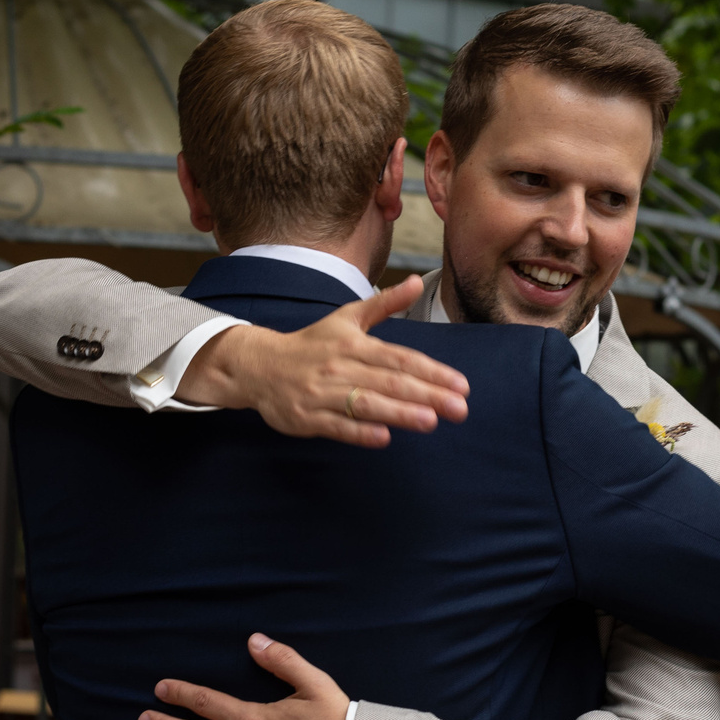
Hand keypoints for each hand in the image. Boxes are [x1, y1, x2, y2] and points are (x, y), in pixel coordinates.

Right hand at [178, 275, 468, 446]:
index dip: (431, 371)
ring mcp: (322, 393)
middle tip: (460, 408)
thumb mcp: (346, 317)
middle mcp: (340, 366)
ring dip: (399, 413)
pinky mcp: (306, 417)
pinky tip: (383, 437)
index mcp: (353, 343)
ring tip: (431, 421)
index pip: (400, 358)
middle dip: (427, 395)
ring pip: (366, 403)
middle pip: (389, 382)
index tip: (461, 385)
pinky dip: (359, 431)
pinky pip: (336, 426)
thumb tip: (416, 282)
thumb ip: (384, 304)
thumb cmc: (311, 344)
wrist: (258, 366)